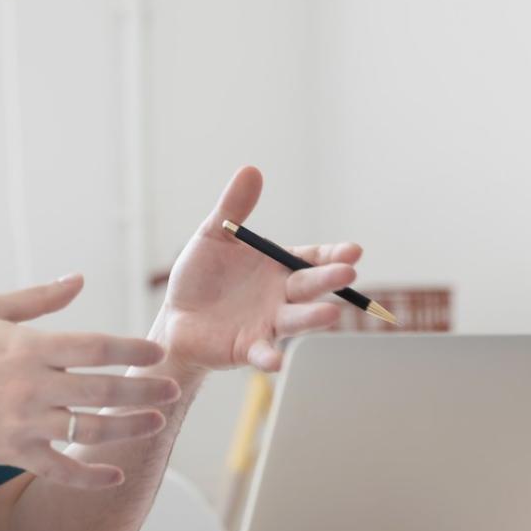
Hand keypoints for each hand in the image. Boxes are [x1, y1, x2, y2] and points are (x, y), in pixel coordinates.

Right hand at [0, 275, 181, 488]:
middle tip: (171, 390)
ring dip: (128, 428)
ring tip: (156, 423)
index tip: (158, 351)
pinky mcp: (15, 451)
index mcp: (28, 347)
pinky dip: (89, 475)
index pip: (93, 346)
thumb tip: (79, 279)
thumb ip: (39, 298)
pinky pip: (59, 468)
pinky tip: (115, 475)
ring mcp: (23, 422)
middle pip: (101, 389)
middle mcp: (30, 385)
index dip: (131, 348)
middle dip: (142, 390)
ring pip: (87, 428)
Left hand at [159, 166, 363, 372]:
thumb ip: (233, 207)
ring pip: (295, 320)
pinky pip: (263, 353)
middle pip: (309, 287)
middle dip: (328, 280)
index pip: (311, 258)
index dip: (333, 255)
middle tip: (348, 273)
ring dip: (313, 317)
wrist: (177, 316)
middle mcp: (281, 295)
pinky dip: (270, 357)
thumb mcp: (213, 236)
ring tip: (330, 314)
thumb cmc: (201, 276)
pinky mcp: (249, 348)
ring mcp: (268, 323)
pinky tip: (277, 360)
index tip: (353, 250)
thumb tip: (251, 169)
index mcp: (277, 266)